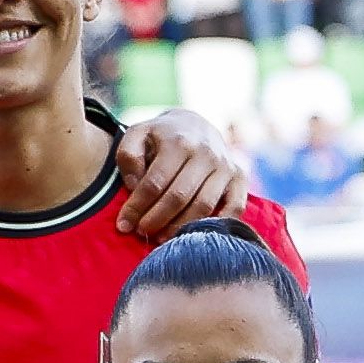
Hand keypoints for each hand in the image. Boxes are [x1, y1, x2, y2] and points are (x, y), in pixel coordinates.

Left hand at [112, 110, 252, 236]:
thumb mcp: (137, 135)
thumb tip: (135, 186)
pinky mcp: (239, 177)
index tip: (124, 224)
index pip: (155, 183)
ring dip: (180, 227)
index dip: (137, 207)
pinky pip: (234, 208)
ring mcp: (226, 166)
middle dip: (156, 219)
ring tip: (161, 237)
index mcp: (178, 142)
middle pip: (179, 197)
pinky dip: (217, 225)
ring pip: (203, 206)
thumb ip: (128, 156)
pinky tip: (195, 235)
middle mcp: (206, 153)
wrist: (195, 125)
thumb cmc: (160, 137)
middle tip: (141, 231)